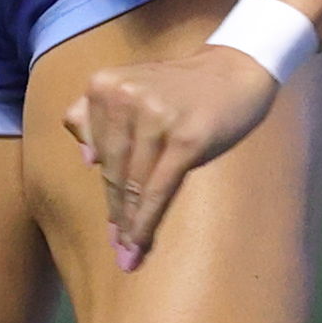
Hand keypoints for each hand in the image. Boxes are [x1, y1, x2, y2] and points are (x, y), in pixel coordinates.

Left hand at [62, 43, 280, 274]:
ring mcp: (155, 117)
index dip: (102, 187)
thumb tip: (86, 158)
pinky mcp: (185, 139)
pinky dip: (146, 219)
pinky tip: (140, 242)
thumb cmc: (180, 89)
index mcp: (103, 85)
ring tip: (129, 252)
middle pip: (113, 169)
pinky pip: (157, 189)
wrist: (235, 70)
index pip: (96, 148)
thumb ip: (97, 114)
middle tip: (117, 248)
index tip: (105, 221)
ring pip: (134, 183)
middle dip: (116, 212)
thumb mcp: (131, 89)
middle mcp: (123, 98)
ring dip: (131, 223)